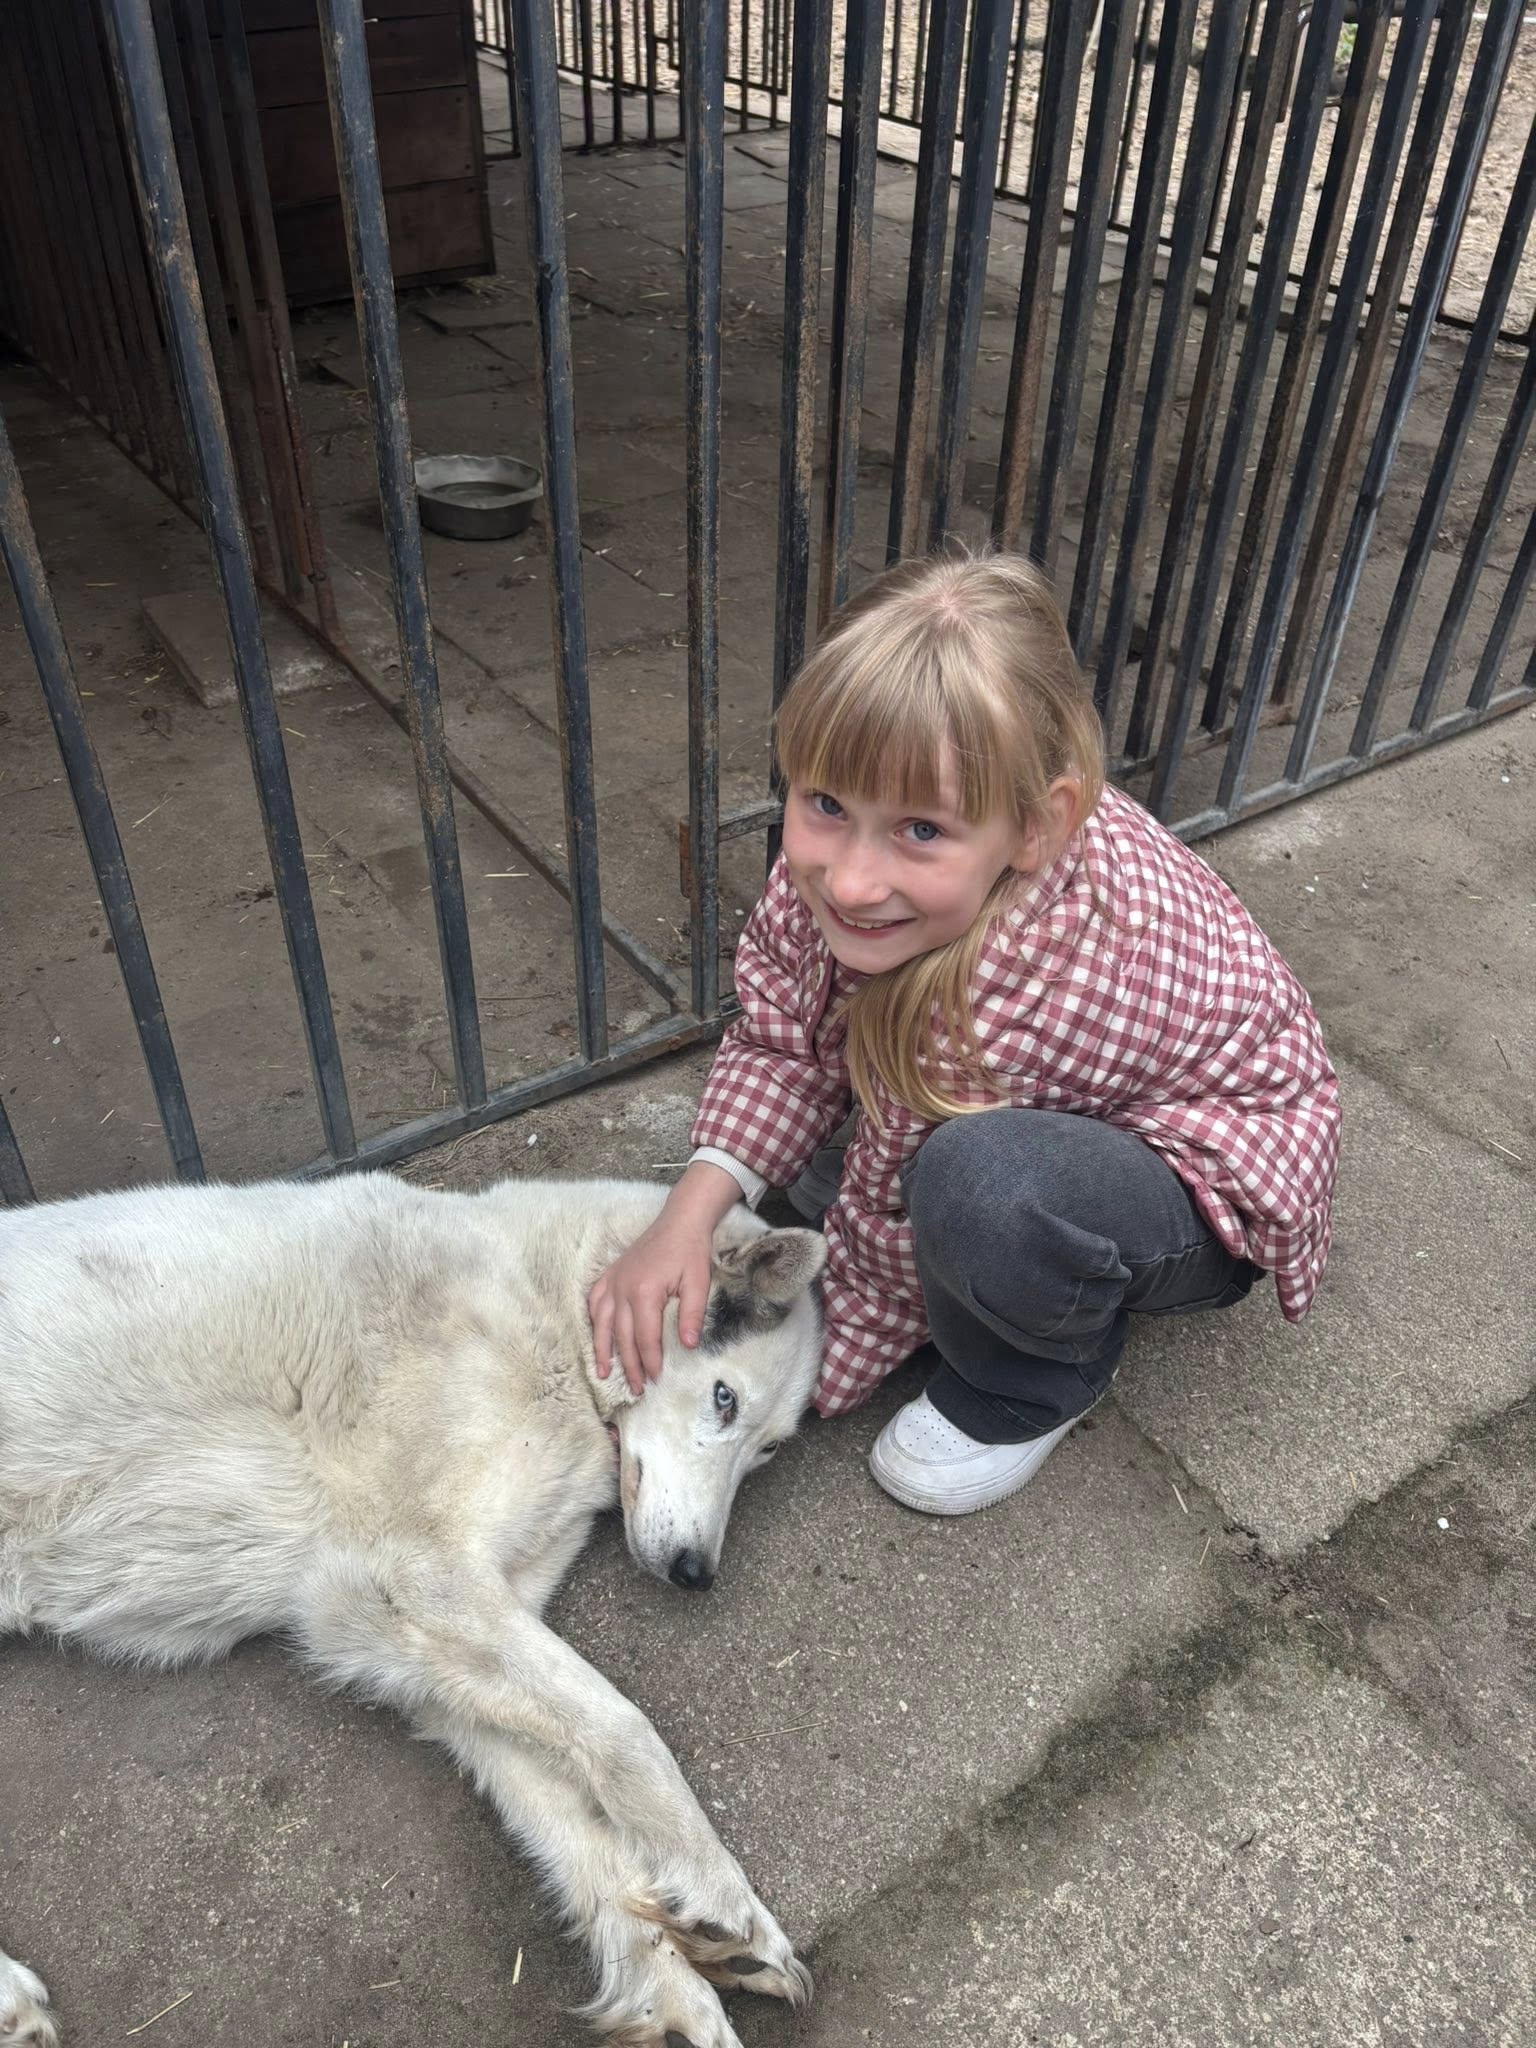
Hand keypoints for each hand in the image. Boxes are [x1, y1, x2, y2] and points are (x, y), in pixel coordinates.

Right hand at [588, 1210, 713, 1394]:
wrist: (679, 1221)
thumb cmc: (691, 1252)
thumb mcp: (699, 1282)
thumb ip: (693, 1314)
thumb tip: (689, 1346)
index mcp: (645, 1292)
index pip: (645, 1337)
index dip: (650, 1361)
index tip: (655, 1379)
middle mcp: (622, 1288)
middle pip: (622, 1336)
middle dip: (629, 1365)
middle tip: (635, 1388)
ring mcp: (613, 1281)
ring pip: (602, 1323)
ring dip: (602, 1350)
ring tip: (603, 1374)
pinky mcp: (610, 1275)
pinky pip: (594, 1303)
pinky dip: (594, 1322)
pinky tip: (597, 1336)